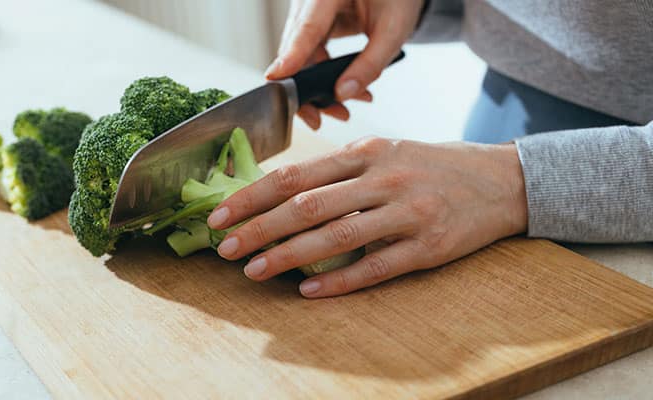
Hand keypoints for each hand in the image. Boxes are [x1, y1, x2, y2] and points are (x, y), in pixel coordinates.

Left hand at [208, 137, 527, 297]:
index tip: (222, 214)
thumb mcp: (387, 151)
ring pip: (336, 236)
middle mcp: (384, 178)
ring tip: (255, 271)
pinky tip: (309, 290)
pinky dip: (339, 280)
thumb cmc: (433, 166)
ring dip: (289, 256)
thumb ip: (341, 169)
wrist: (501, 180)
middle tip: (226, 248)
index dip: (254, 195)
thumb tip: (285, 192)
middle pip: (308, 205)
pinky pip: (375, 267)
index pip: (297, 174)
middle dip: (259, 228)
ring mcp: (408, 213)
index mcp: (368, 151)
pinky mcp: (428, 247)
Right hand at [267, 0, 424, 128]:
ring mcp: (309, 11)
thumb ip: (370, 64)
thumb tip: (342, 95)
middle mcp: (311, 0)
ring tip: (342, 109)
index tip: (276, 80)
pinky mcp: (314, 22)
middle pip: (296, 48)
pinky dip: (323, 75)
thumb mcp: (393, 30)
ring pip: (301, 55)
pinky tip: (344, 90)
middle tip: (321, 119)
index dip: (291, 57)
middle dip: (306, 88)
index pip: (305, 28)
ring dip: (317, 86)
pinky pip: (310, 53)